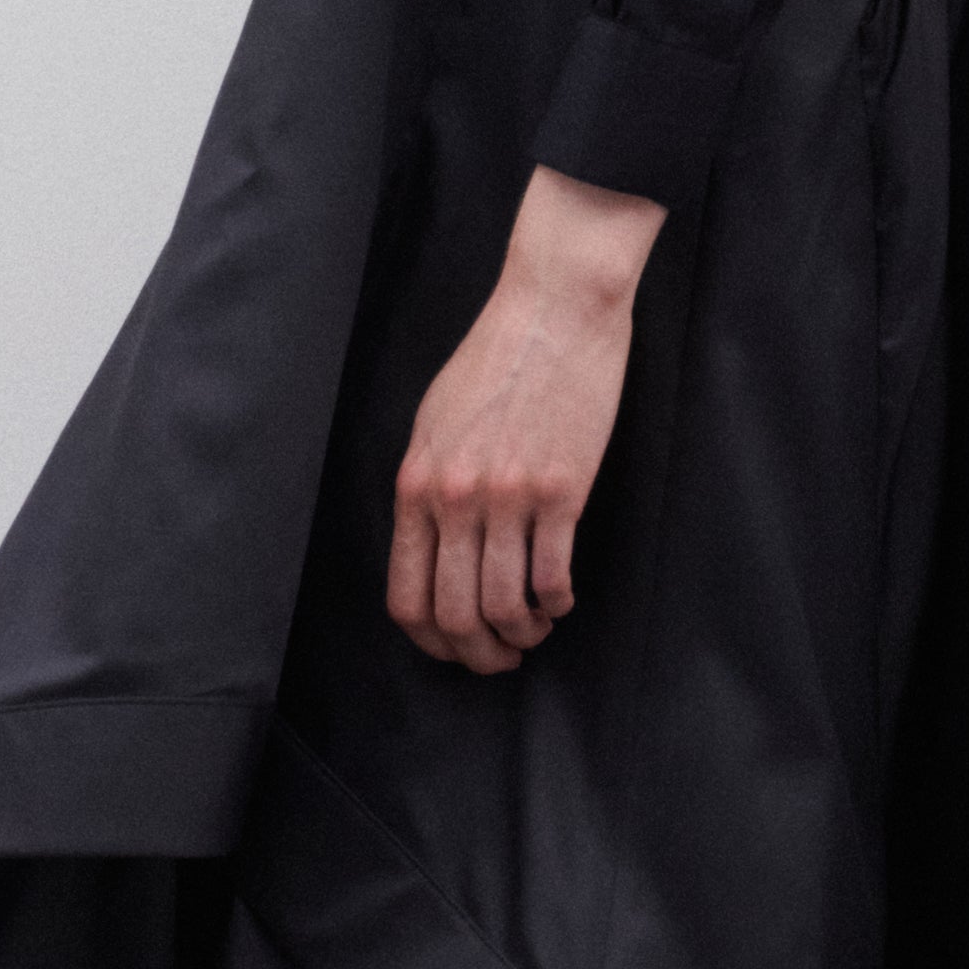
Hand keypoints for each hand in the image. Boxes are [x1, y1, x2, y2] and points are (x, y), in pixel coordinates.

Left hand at [389, 166, 666, 672]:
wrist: (553, 310)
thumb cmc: (495, 359)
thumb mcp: (435, 422)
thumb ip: (427, 487)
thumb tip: (431, 546)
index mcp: (415, 484)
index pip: (406, 594)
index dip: (430, 640)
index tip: (453, 648)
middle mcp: (454, 498)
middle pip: (455, 614)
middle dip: (478, 655)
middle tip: (501, 659)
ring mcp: (507, 497)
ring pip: (505, 607)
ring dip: (522, 635)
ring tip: (536, 630)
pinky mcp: (561, 490)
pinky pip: (551, 577)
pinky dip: (557, 603)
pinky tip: (562, 599)